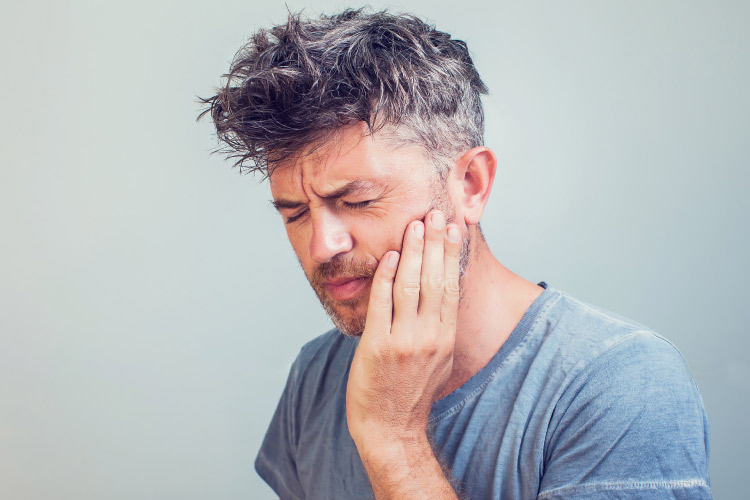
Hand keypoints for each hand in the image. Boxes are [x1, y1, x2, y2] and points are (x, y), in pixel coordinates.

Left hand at [345, 210, 461, 450]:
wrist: (390, 428)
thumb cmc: (411, 392)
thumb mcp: (437, 359)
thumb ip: (438, 326)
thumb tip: (439, 294)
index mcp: (445, 337)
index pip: (450, 285)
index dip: (451, 253)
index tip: (453, 227)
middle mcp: (429, 337)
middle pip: (434, 279)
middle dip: (435, 243)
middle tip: (435, 213)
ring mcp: (404, 341)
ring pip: (410, 286)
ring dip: (412, 252)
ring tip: (414, 226)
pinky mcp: (378, 346)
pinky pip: (382, 304)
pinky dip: (385, 277)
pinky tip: (387, 256)